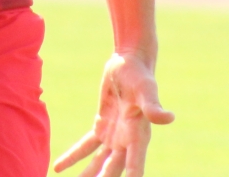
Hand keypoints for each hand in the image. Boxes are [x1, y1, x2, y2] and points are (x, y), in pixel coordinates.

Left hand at [53, 54, 173, 176]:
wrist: (129, 62)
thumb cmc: (140, 75)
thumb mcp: (146, 89)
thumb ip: (153, 106)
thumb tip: (169, 118)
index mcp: (139, 135)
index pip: (134, 163)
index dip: (131, 176)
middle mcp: (127, 141)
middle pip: (113, 169)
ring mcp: (114, 136)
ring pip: (98, 163)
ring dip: (87, 176)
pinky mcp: (101, 126)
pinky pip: (85, 147)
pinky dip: (73, 157)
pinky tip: (59, 167)